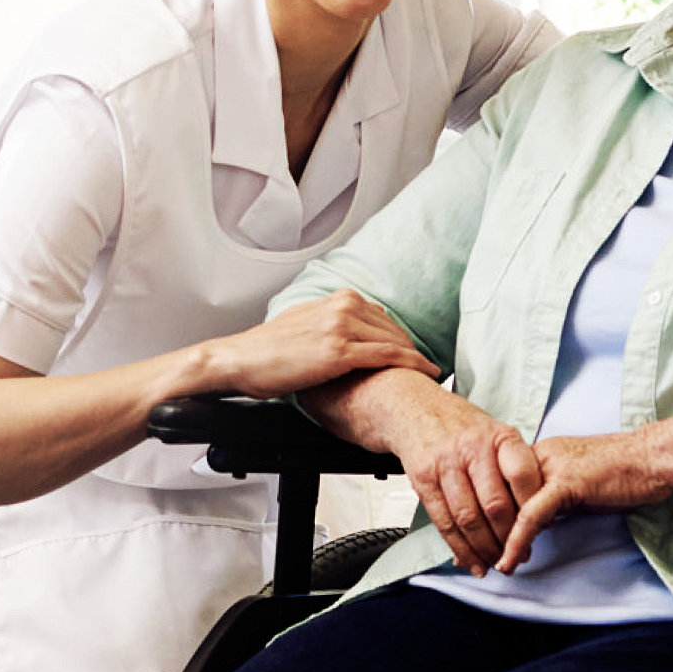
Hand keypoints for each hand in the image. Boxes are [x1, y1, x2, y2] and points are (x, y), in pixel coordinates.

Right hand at [210, 292, 440, 400]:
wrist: (240, 360)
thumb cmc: (266, 350)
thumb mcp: (303, 324)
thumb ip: (330, 324)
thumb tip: (348, 336)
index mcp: (336, 298)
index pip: (381, 316)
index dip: (400, 336)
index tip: (413, 351)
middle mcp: (342, 306)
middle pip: (392, 328)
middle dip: (412, 348)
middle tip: (429, 365)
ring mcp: (341, 327)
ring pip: (394, 341)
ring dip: (416, 358)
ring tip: (431, 373)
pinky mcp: (339, 351)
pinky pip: (386, 356)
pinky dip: (411, 364)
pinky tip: (425, 372)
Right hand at [362, 379, 543, 575]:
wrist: (416, 409)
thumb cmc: (465, 429)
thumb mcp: (498, 435)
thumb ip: (517, 470)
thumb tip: (539, 516)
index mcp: (500, 437)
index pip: (523, 477)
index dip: (532, 511)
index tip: (538, 531)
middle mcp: (472, 448)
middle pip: (495, 505)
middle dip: (508, 540)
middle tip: (518, 557)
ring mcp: (445, 463)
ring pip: (468, 519)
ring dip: (484, 550)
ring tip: (495, 564)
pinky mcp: (422, 479)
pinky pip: (444, 522)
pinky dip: (460, 549)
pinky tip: (471, 562)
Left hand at [495, 430, 668, 575]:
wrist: (655, 458)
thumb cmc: (626, 471)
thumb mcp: (579, 482)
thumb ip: (554, 496)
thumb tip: (535, 522)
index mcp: (541, 452)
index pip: (502, 483)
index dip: (493, 514)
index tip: (485, 540)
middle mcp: (540, 454)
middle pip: (499, 493)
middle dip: (489, 529)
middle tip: (480, 557)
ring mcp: (552, 466)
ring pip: (511, 505)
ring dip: (499, 539)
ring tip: (497, 565)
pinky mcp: (567, 482)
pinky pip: (533, 515)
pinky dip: (518, 540)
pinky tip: (510, 560)